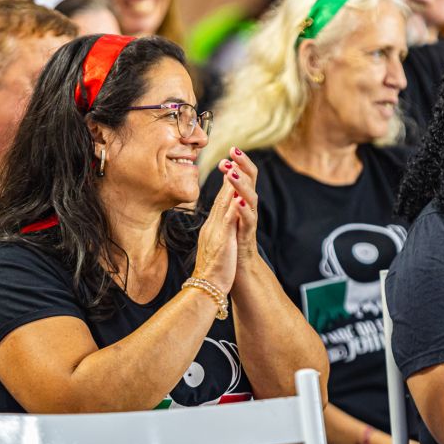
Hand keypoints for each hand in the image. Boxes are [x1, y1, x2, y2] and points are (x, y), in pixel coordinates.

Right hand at [193, 167, 242, 292]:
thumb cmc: (211, 271)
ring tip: (235, 167)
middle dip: (229, 175)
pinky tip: (239, 197)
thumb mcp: (215, 246)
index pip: (220, 199)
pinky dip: (234, 208)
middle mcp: (213, 225)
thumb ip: (218, 232)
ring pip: (224, 204)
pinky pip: (228, 221)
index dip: (226, 182)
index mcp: (212, 226)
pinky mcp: (222, 240)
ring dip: (231, 185)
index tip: (231, 165)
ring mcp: (217, 231)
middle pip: (222, 195)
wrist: (205, 288)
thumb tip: (223, 222)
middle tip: (233, 155)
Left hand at [215, 147, 258, 263]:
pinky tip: (238, 202)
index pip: (243, 177)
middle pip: (251, 182)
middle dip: (243, 166)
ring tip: (231, 173)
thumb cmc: (233, 240)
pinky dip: (244, 211)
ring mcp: (249, 221)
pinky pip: (248, 221)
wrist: (239, 268)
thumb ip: (230, 194)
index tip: (230, 150)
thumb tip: (228, 174)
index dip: (239, 163)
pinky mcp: (247, 236)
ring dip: (241, 184)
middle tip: (233, 152)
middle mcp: (249, 208)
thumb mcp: (229, 213)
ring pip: (250, 198)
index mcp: (242, 201)